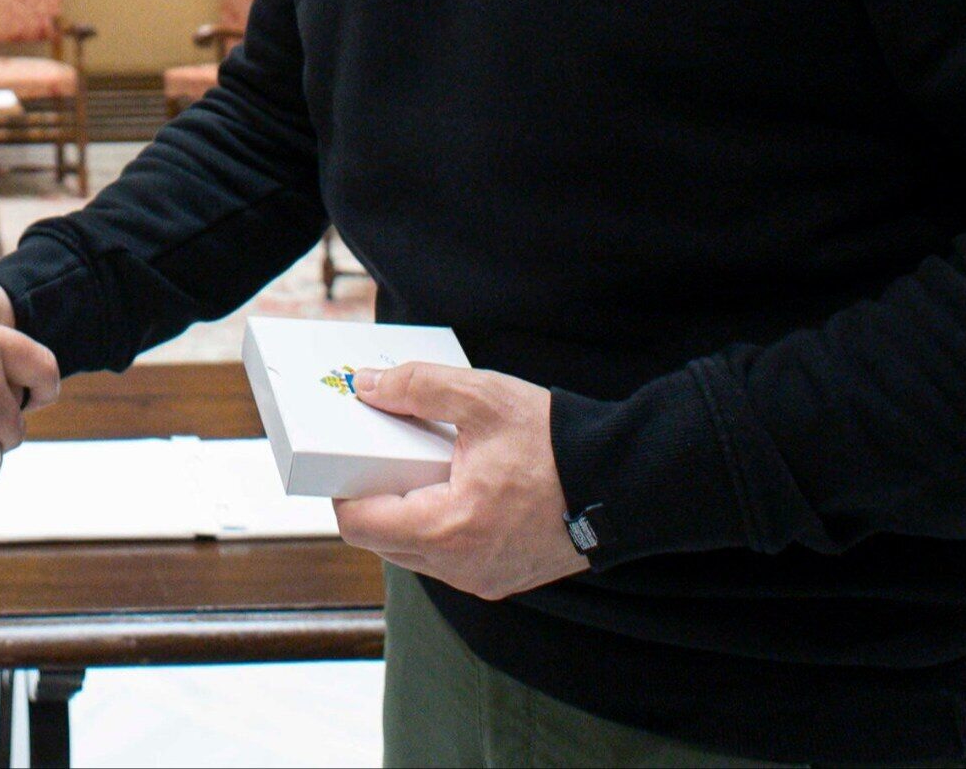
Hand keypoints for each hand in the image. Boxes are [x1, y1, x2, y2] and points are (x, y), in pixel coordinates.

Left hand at [331, 363, 589, 601]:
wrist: (624, 483)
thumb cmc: (556, 444)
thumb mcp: (482, 398)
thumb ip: (418, 388)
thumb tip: (367, 386)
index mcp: (447, 529)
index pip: (359, 526)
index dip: (341, 490)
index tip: (343, 459)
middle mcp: (460, 567)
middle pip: (383, 541)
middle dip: (373, 499)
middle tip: (380, 456)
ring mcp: (483, 579)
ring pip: (414, 554)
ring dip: (406, 514)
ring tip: (420, 468)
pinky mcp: (503, 579)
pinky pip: (447, 560)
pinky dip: (438, 527)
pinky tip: (453, 488)